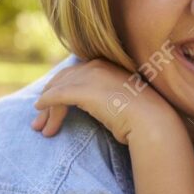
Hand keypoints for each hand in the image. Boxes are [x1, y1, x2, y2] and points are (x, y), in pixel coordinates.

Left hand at [31, 58, 179, 143]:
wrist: (153, 121)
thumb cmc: (145, 117)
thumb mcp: (126, 101)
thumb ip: (110, 97)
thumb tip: (100, 107)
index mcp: (109, 65)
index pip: (77, 73)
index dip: (62, 87)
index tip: (53, 104)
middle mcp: (98, 66)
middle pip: (63, 79)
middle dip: (49, 98)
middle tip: (40, 119)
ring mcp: (90, 76)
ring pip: (58, 89)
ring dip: (47, 109)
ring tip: (40, 127)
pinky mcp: (83, 90)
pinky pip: (57, 96)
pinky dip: (46, 103)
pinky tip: (40, 111)